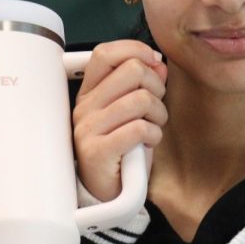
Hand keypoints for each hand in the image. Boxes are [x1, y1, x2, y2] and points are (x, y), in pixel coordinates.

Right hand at [73, 40, 167, 201]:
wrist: (108, 193)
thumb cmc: (121, 151)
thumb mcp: (131, 112)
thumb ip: (144, 84)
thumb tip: (158, 63)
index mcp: (89, 92)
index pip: (105, 53)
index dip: (135, 50)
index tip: (154, 63)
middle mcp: (85, 107)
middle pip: (132, 71)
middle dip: (156, 86)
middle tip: (156, 107)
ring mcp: (88, 129)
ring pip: (141, 99)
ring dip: (159, 114)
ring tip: (154, 127)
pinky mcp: (98, 151)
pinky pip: (139, 128)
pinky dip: (154, 134)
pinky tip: (149, 142)